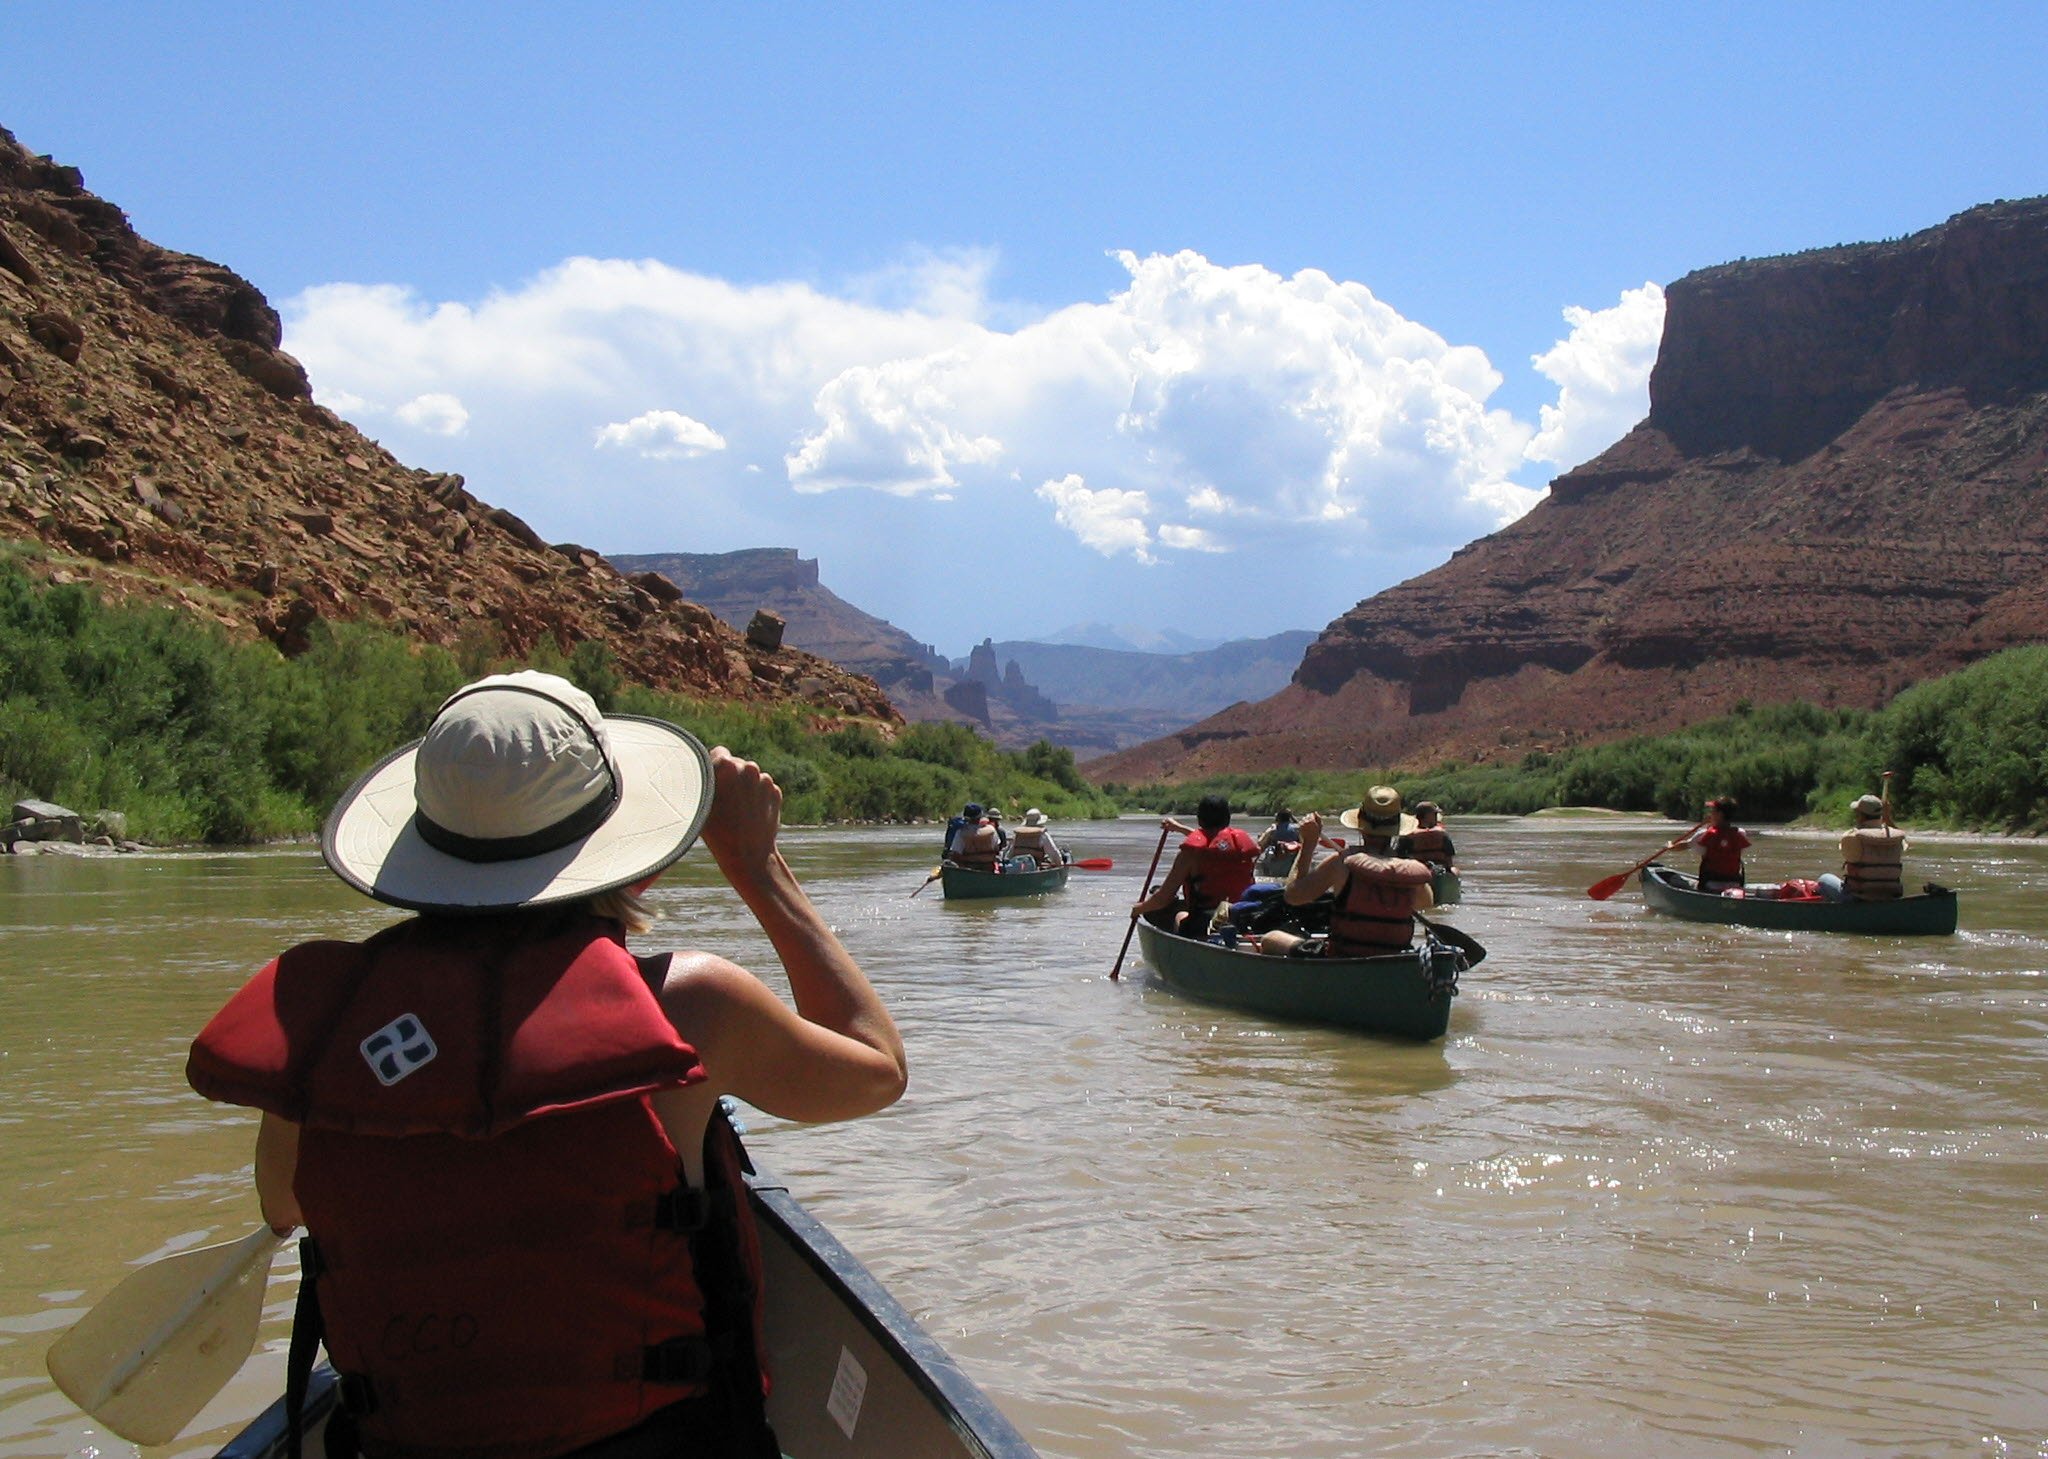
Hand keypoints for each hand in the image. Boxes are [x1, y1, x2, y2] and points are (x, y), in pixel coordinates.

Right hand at [699, 746, 782, 881]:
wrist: (748, 855)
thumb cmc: (717, 831)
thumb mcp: (701, 803)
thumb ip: (703, 779)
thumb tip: (698, 765)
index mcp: (727, 766)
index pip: (718, 753)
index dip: (713, 766)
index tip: (710, 781)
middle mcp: (748, 768)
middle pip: (736, 764)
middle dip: (731, 777)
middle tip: (724, 800)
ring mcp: (765, 780)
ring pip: (750, 777)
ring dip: (744, 787)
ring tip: (736, 810)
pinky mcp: (776, 791)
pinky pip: (762, 788)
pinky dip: (756, 796)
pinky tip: (749, 814)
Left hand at [1297, 812, 1321, 843]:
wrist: (1309, 842)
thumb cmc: (1316, 835)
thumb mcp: (1320, 827)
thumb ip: (1319, 818)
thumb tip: (1315, 812)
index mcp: (1313, 821)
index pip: (1311, 814)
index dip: (1312, 817)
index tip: (1313, 821)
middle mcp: (1307, 822)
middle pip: (1307, 816)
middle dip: (1308, 819)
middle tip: (1310, 825)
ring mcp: (1303, 824)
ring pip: (1303, 819)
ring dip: (1304, 821)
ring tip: (1307, 827)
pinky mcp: (1299, 827)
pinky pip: (1300, 822)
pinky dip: (1301, 824)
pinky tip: (1304, 828)